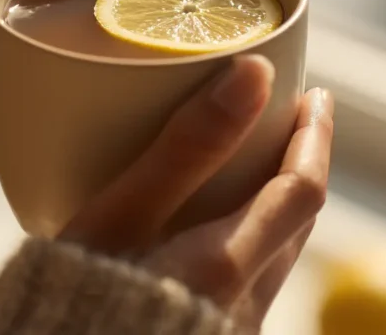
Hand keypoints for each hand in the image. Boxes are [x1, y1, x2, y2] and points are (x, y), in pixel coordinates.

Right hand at [61, 55, 333, 329]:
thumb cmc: (72, 297)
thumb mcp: (118, 218)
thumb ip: (187, 146)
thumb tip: (254, 75)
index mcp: (226, 264)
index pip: (302, 189)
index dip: (314, 137)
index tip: (312, 95)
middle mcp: (244, 305)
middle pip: (297, 221)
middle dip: (300, 162)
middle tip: (285, 117)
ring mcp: (232, 329)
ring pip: (276, 253)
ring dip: (278, 200)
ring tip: (252, 161)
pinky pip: (251, 279)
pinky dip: (252, 235)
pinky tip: (216, 222)